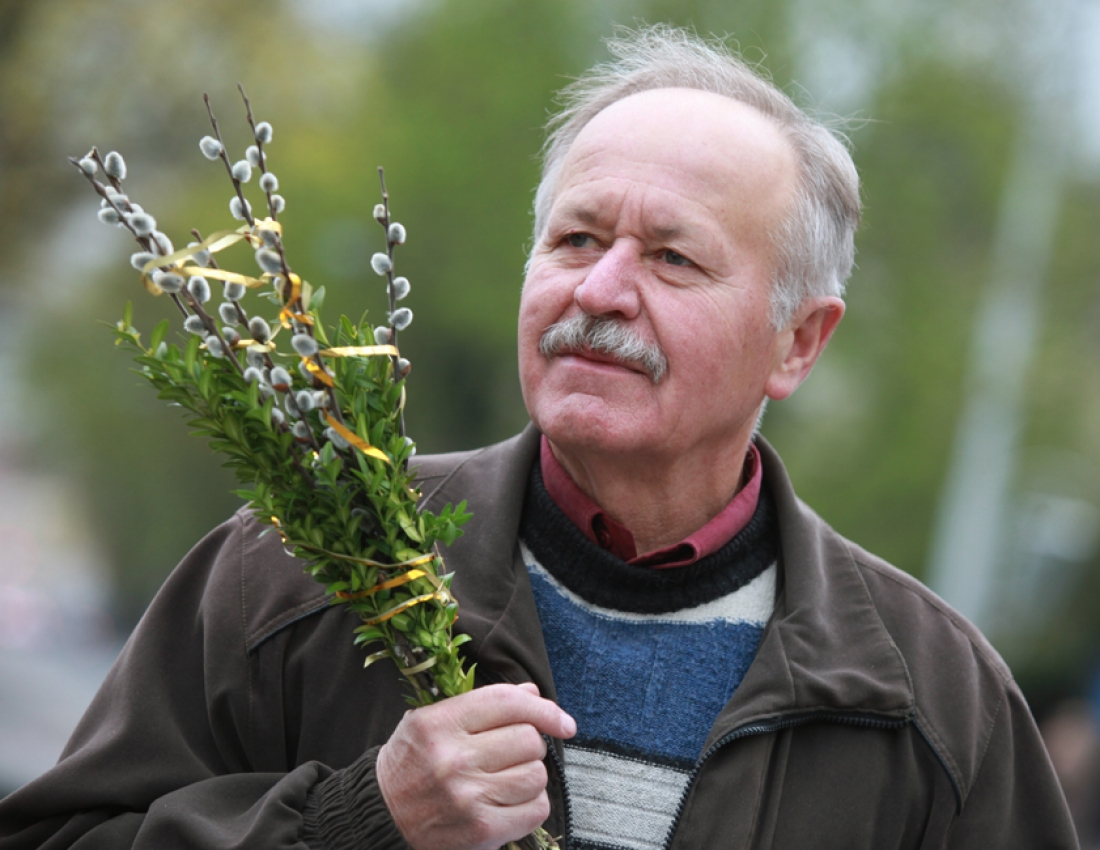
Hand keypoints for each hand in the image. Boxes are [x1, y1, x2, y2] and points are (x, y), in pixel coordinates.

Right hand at [376, 682, 575, 849]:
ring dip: (531, 776)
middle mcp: (454, 758)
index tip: (563, 722)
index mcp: (440, 723)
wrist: (379, 816)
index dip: (544, 708)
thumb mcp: (431, 722)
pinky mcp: (481, 830)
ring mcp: (468, 796)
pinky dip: (532, 805)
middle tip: (511, 755)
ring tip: (508, 779)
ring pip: (536, 774)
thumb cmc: (410, 764)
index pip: (507, 702)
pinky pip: (536, 809)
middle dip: (530, 745)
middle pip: (528, 739)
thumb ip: (482, 704)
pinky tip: (510, 802)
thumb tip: (531, 693)